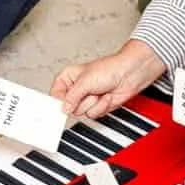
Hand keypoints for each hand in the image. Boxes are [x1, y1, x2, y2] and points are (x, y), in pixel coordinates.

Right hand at [51, 42, 167, 120]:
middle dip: (80, 101)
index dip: (58, 102)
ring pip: (81, 112)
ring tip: (99, 92)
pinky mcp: (97, 106)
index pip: (55, 94)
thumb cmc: (109, 69)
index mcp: (68, 77)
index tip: (60, 107)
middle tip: (88, 92)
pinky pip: (93, 114)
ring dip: (92, 103)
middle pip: (68, 107)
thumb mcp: (85, 82)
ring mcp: (87, 98)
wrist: (130, 74)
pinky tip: (106, 96)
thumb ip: (71, 97)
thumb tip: (63, 109)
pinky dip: (101, 107)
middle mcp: (76, 89)